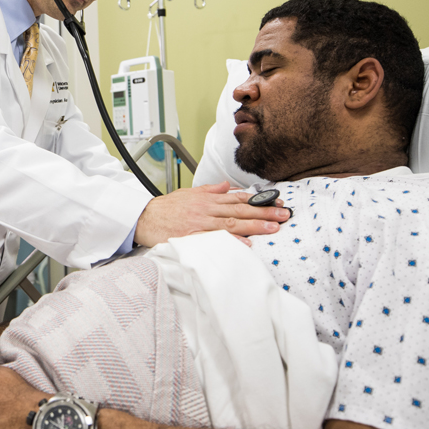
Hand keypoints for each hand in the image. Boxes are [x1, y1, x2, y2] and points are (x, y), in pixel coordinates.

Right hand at [134, 181, 289, 247]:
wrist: (144, 218)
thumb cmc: (166, 208)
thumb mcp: (189, 193)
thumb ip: (210, 190)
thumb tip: (226, 186)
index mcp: (208, 199)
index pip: (239, 198)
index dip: (259, 200)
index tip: (276, 201)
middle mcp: (207, 209)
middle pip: (240, 209)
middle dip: (264, 212)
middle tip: (284, 214)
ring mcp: (201, 223)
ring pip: (232, 223)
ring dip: (254, 224)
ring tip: (273, 227)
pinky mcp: (193, 237)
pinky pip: (215, 238)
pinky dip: (231, 240)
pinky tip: (246, 242)